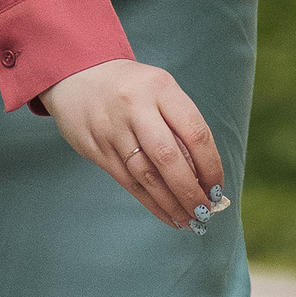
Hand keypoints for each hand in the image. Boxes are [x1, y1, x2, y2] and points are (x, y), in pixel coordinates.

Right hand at [39, 61, 225, 230]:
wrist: (77, 75)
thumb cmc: (132, 88)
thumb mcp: (160, 91)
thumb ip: (181, 127)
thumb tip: (204, 178)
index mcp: (160, 88)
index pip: (195, 133)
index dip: (210, 166)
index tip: (217, 188)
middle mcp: (135, 107)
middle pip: (168, 158)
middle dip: (190, 192)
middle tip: (204, 212)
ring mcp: (112, 129)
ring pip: (146, 175)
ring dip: (171, 203)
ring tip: (188, 220)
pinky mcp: (95, 147)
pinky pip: (127, 181)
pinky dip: (150, 202)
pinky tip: (166, 214)